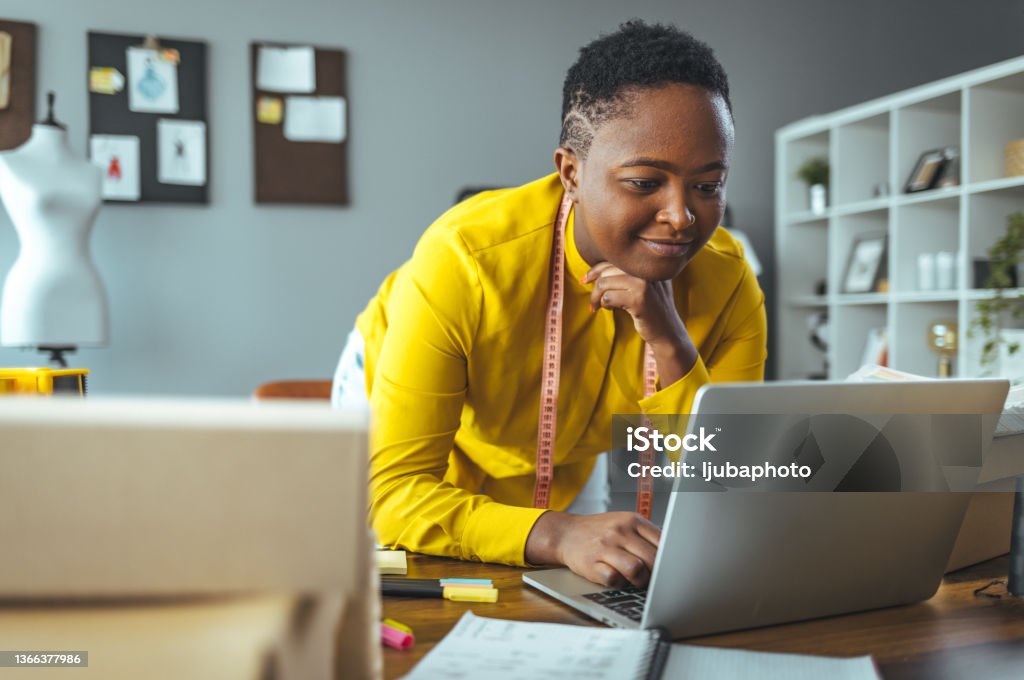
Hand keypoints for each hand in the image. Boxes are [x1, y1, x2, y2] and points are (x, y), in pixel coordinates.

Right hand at [525, 511, 660, 586]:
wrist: (565, 533)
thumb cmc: (601, 532)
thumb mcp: (625, 524)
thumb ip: (647, 536)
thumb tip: (677, 555)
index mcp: (633, 520)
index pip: (664, 541)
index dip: (671, 559)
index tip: (673, 568)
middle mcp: (620, 531)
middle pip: (652, 558)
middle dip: (657, 574)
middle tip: (655, 580)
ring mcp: (605, 547)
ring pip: (636, 569)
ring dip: (640, 581)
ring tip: (636, 581)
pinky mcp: (591, 563)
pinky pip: (613, 579)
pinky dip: (618, 584)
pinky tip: (616, 579)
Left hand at [582, 263, 697, 384]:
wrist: (668, 332)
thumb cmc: (650, 309)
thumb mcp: (643, 286)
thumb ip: (626, 274)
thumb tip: (594, 271)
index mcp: (647, 264)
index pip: (614, 260)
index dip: (596, 269)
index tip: (585, 280)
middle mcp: (646, 271)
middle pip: (607, 271)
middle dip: (594, 286)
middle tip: (592, 300)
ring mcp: (644, 285)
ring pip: (604, 283)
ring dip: (596, 297)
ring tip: (599, 306)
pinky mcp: (639, 300)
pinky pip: (608, 298)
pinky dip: (604, 305)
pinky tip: (610, 309)